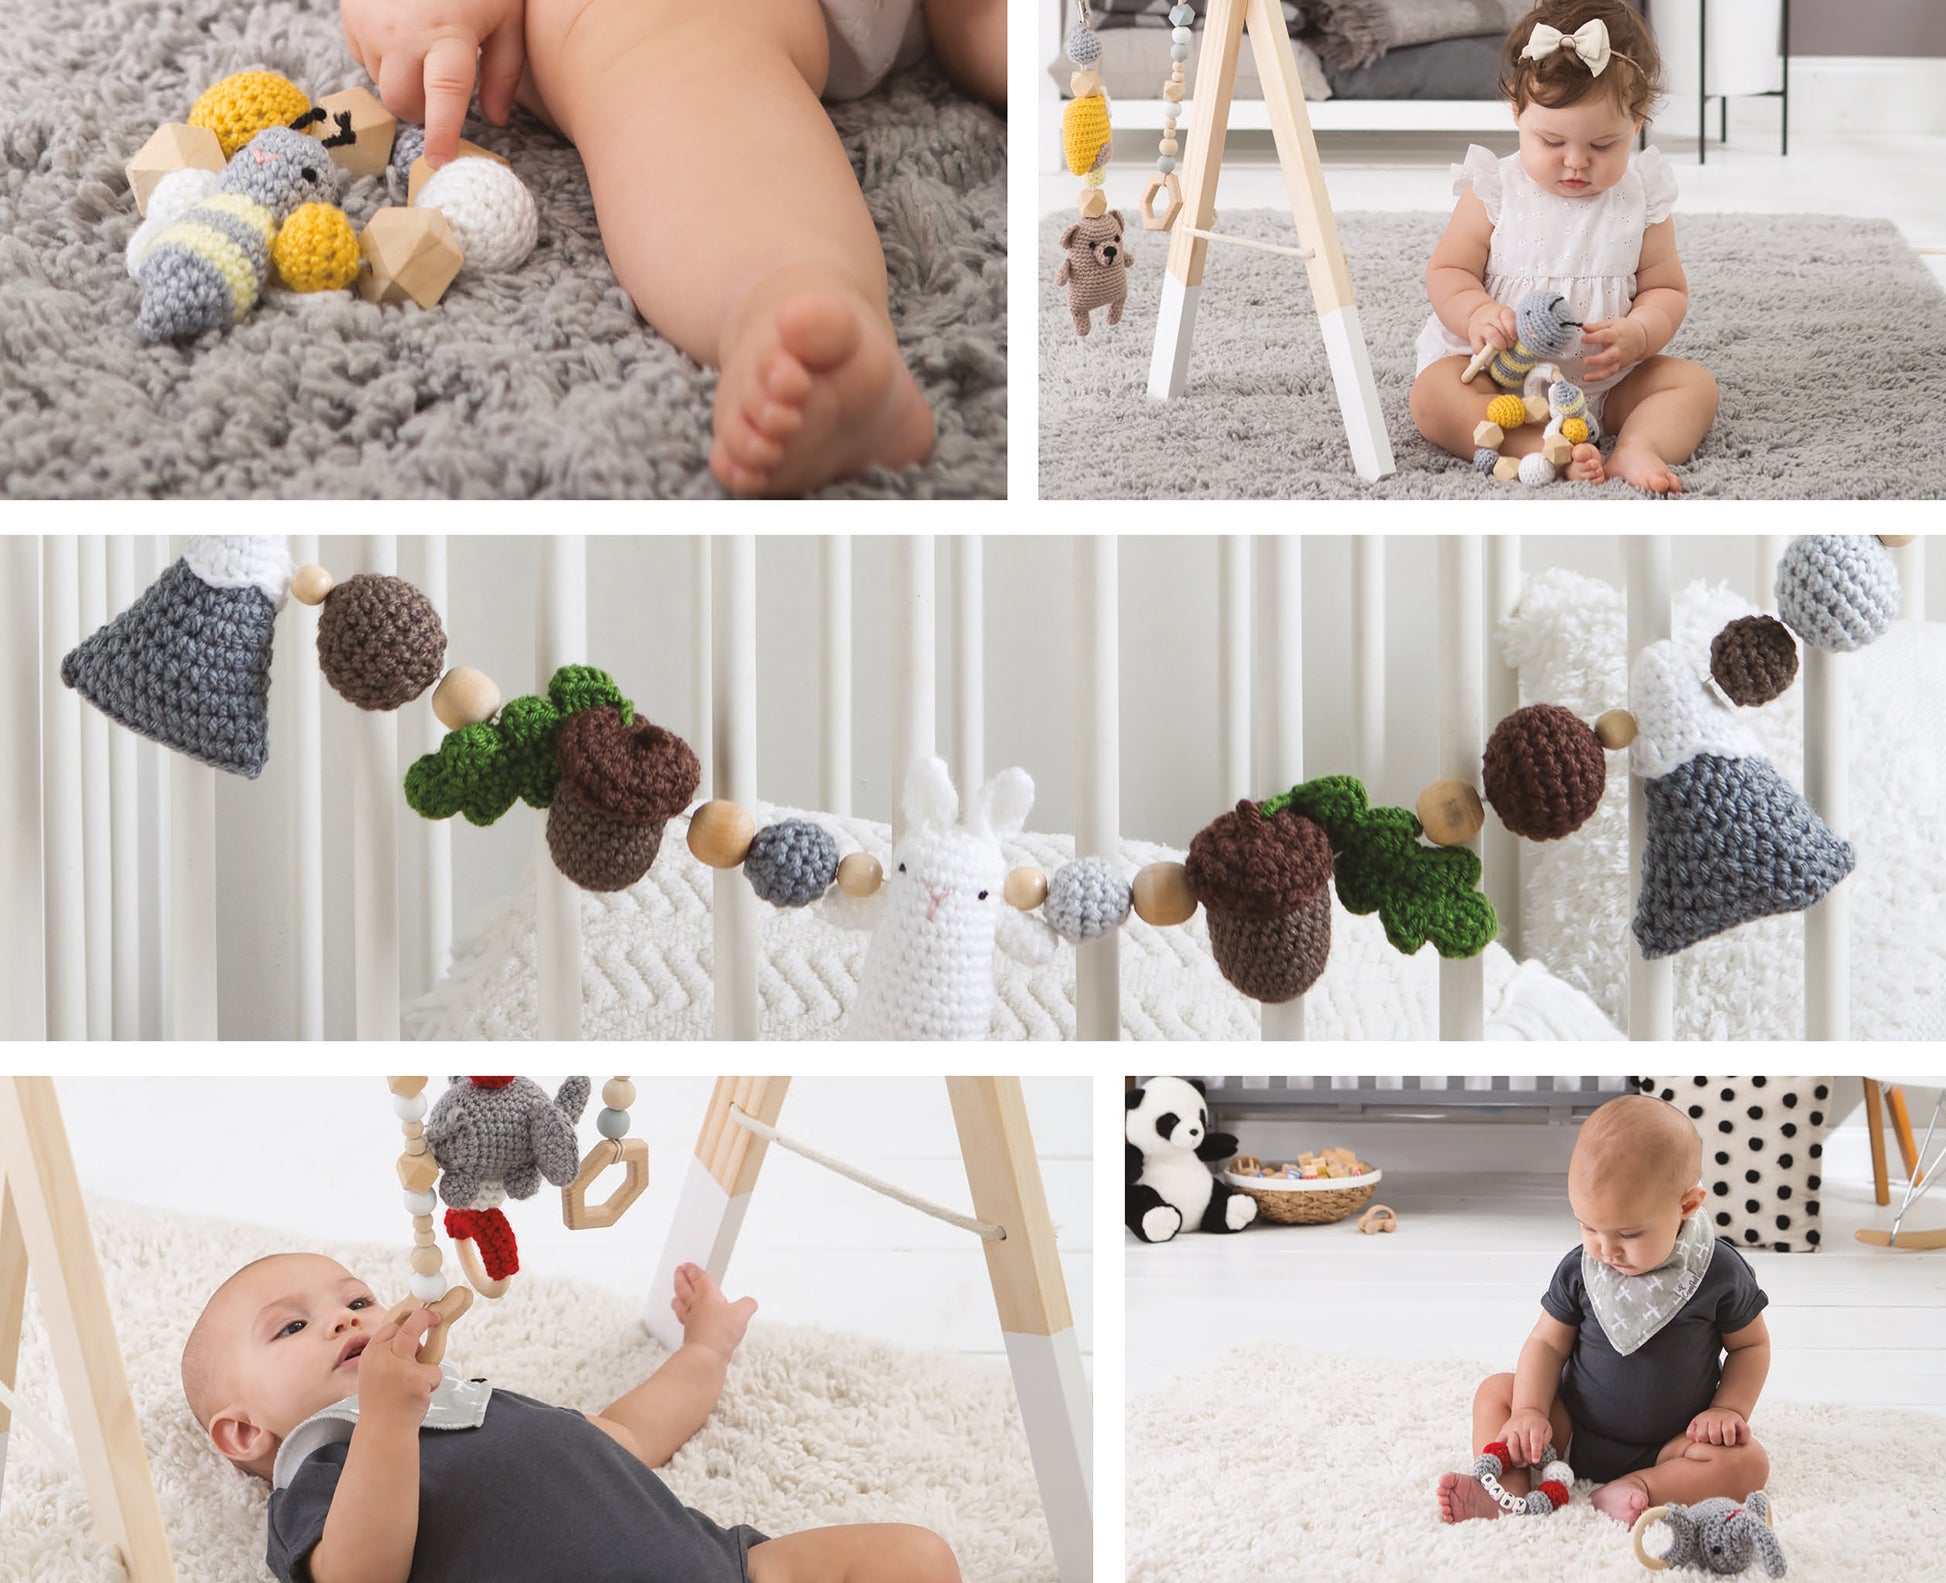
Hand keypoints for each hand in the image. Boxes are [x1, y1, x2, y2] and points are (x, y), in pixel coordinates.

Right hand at [340, 0, 527, 166]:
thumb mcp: (505, 17)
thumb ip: (504, 71)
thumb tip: (495, 120)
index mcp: (448, 34)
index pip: (444, 95)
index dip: (442, 132)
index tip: (439, 162)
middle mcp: (403, 33)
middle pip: (404, 102)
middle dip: (423, 110)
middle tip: (442, 96)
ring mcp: (371, 25)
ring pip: (384, 83)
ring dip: (405, 81)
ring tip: (425, 50)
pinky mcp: (351, 16)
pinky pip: (365, 58)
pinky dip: (385, 59)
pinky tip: (403, 33)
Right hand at [355, 1308, 444, 1431]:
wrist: (382, 1432)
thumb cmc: (383, 1403)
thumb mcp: (376, 1373)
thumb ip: (390, 1354)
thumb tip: (417, 1337)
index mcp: (371, 1354)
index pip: (391, 1327)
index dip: (408, 1320)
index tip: (421, 1314)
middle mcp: (383, 1357)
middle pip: (410, 1327)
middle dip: (426, 1318)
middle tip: (435, 1317)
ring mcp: (400, 1368)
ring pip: (428, 1353)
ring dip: (427, 1368)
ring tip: (412, 1387)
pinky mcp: (416, 1379)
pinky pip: (435, 1373)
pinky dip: (432, 1384)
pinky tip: (418, 1397)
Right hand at [1466, 302, 1517, 356]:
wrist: (1479, 315)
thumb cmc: (1499, 320)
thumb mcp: (1507, 318)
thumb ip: (1515, 326)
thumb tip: (1526, 340)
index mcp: (1501, 311)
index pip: (1507, 317)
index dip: (1512, 328)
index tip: (1515, 337)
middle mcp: (1489, 317)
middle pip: (1501, 328)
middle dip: (1508, 339)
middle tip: (1511, 344)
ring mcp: (1480, 327)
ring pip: (1492, 335)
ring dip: (1499, 344)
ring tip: (1502, 347)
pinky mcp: (1473, 338)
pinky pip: (1479, 348)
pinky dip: (1485, 354)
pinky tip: (1489, 352)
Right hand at [1498, 1407, 1554, 1467]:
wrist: (1527, 1410)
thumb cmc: (1538, 1424)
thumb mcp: (1547, 1430)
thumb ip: (1544, 1442)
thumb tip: (1537, 1453)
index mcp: (1535, 1425)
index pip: (1535, 1440)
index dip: (1535, 1452)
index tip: (1535, 1461)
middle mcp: (1522, 1426)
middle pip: (1524, 1446)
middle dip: (1527, 1458)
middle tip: (1530, 1461)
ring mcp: (1511, 1428)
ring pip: (1512, 1445)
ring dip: (1516, 1457)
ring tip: (1520, 1461)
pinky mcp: (1503, 1431)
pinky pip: (1499, 1442)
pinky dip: (1501, 1451)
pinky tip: (1505, 1457)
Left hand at [1578, 316, 1648, 380]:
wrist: (1641, 338)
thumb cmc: (1624, 329)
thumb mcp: (1612, 323)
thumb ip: (1597, 326)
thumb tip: (1583, 326)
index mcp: (1616, 335)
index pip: (1605, 336)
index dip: (1594, 338)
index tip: (1583, 339)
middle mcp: (1619, 348)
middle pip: (1610, 356)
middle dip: (1597, 360)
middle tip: (1585, 360)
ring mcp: (1619, 359)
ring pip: (1610, 369)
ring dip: (1598, 374)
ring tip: (1586, 376)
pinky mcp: (1619, 366)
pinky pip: (1609, 373)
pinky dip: (1598, 377)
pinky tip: (1587, 378)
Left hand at [1687, 1407, 1750, 1446]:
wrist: (1723, 1414)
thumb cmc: (1708, 1425)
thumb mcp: (1697, 1426)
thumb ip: (1692, 1433)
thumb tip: (1695, 1439)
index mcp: (1704, 1419)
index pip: (1701, 1435)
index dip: (1704, 1441)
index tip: (1706, 1441)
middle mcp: (1717, 1417)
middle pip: (1714, 1434)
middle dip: (1715, 1442)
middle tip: (1717, 1442)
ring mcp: (1730, 1419)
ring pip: (1728, 1431)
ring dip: (1728, 1441)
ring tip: (1727, 1443)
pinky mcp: (1743, 1423)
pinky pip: (1745, 1432)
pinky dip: (1743, 1440)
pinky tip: (1738, 1442)